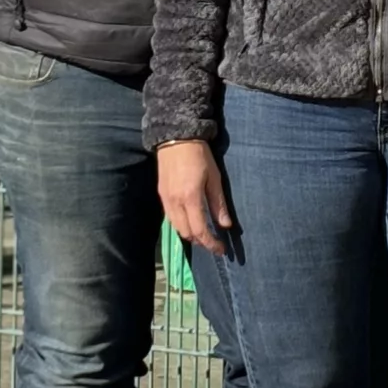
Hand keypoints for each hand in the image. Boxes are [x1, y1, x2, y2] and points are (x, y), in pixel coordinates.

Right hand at [157, 140, 235, 255]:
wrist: (175, 138)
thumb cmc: (200, 156)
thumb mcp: (214, 178)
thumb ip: (218, 203)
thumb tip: (225, 225)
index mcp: (190, 198)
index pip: (200, 230)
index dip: (211, 244)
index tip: (221, 250)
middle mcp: (175, 203)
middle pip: (186, 233)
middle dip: (200, 241)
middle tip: (213, 242)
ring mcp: (166, 200)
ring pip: (176, 227)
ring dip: (190, 234)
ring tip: (203, 233)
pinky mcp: (161, 195)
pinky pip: (170, 218)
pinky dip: (181, 224)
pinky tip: (190, 220)